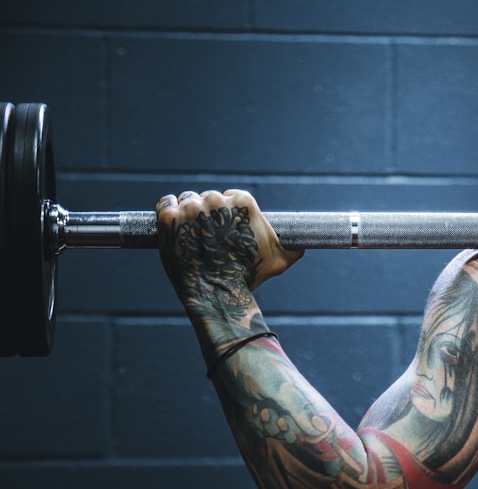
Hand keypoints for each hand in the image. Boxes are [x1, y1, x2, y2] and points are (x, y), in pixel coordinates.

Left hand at [156, 189, 302, 304]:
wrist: (217, 293)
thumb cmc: (248, 276)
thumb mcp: (280, 260)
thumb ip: (293, 247)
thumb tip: (302, 245)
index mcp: (243, 202)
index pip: (231, 195)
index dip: (228, 210)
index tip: (224, 225)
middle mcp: (216, 200)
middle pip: (208, 197)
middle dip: (207, 212)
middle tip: (207, 234)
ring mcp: (191, 208)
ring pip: (187, 199)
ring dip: (187, 212)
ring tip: (190, 233)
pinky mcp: (169, 218)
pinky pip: (165, 203)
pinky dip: (167, 210)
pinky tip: (173, 224)